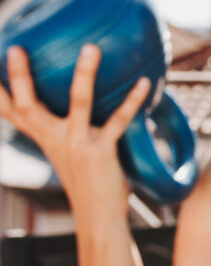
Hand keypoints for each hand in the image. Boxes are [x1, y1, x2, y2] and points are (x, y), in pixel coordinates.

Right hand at [0, 44, 151, 227]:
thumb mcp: (68, 153)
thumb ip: (66, 131)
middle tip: (16, 49)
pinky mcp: (102, 151)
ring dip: (84, 75)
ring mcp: (77, 144)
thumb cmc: (88, 181)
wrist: (98, 217)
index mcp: (45, 138)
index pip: (12, 112)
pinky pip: (118, 121)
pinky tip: (143, 81)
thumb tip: (75, 104)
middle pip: (29, 106)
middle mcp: (55, 140)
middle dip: (20, 77)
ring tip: (91, 48)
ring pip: (78, 103)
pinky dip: (132, 100)